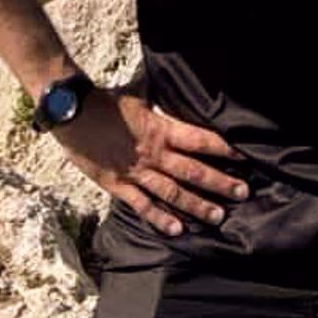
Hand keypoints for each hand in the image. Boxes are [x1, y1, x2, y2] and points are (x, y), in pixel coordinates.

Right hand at [50, 88, 248, 236]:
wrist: (72, 114)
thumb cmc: (106, 102)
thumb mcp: (140, 96)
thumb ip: (161, 103)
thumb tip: (178, 87)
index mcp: (161, 129)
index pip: (200, 139)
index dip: (224, 148)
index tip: (244, 156)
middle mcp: (154, 153)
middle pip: (193, 170)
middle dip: (220, 182)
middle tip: (243, 193)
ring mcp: (136, 172)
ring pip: (173, 192)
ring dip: (197, 205)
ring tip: (219, 216)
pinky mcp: (118, 185)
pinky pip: (142, 205)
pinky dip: (159, 219)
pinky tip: (177, 230)